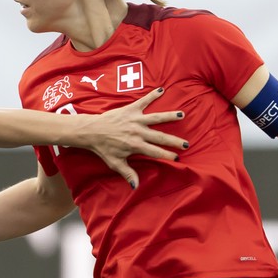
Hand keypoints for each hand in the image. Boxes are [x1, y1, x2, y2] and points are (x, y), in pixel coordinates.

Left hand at [72, 87, 187, 186]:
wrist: (92, 131)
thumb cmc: (103, 148)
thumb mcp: (115, 163)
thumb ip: (128, 173)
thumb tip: (136, 186)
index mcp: (135, 145)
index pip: (155, 152)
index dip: (167, 155)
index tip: (177, 158)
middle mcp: (138, 132)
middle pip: (160, 137)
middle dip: (174, 141)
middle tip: (186, 144)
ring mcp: (135, 120)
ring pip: (156, 117)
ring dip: (169, 116)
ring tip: (182, 115)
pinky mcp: (130, 109)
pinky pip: (143, 101)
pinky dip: (152, 95)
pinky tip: (161, 90)